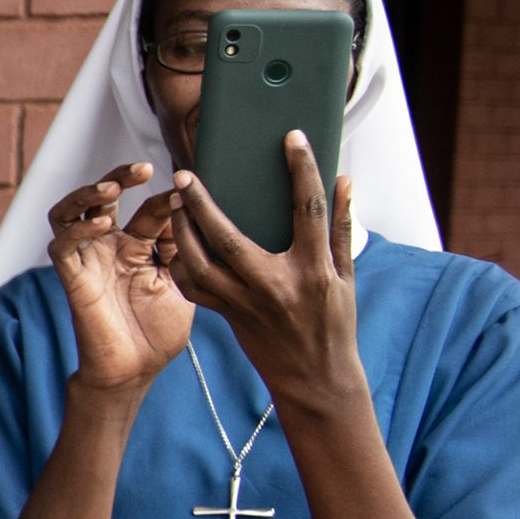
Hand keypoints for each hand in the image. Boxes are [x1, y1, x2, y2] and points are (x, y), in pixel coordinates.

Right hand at [46, 162, 188, 396]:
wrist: (134, 372)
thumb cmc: (157, 334)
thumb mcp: (183, 283)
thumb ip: (184, 249)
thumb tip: (196, 210)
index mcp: (137, 248)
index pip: (148, 209)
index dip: (166, 197)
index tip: (189, 190)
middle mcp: (108, 247)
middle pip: (103, 197)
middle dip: (121, 176)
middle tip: (143, 167)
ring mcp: (88, 261)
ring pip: (70, 211)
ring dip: (88, 193)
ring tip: (112, 185)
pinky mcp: (72, 278)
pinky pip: (63, 245)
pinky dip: (78, 229)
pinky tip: (103, 222)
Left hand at [162, 136, 366, 415]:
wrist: (314, 379)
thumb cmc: (334, 324)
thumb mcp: (346, 276)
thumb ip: (342, 227)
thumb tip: (342, 180)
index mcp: (312, 270)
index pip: (307, 208)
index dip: (301, 169)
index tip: (290, 138)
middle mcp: (273, 286)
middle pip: (228, 237)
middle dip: (203, 203)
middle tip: (185, 173)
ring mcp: (245, 304)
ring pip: (200, 264)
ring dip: (181, 231)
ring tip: (174, 201)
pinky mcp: (226, 316)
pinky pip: (193, 288)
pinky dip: (179, 264)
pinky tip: (173, 240)